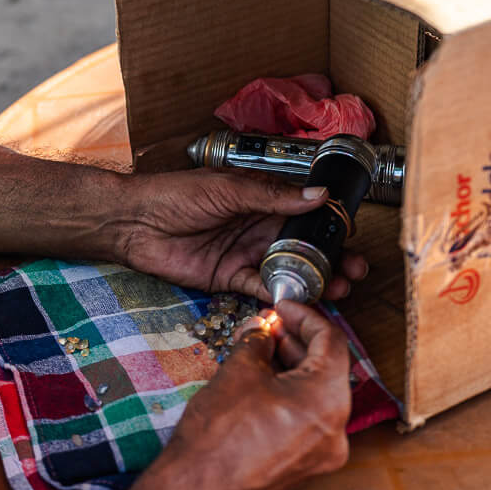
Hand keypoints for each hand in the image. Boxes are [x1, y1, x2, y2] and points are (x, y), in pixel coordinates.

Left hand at [115, 169, 368, 299]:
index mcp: (262, 200)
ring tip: (337, 288)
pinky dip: (279, 295)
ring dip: (312, 279)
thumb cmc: (177, 194)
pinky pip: (259, 287)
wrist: (135, 221)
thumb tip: (319, 195)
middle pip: (303, 245)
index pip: (305, 213)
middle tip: (355, 271)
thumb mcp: (229, 189)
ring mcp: (245, 253)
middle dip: (331, 258)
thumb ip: (273, 197)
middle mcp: (258, 227)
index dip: (330, 226)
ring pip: (287, 269)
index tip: (354, 238)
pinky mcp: (228, 277)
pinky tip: (300, 300)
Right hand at [153, 299, 351, 489]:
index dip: (305, 316)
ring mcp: (324, 453)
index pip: (331, 341)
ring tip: (261, 352)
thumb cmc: (218, 435)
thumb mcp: (238, 372)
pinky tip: (263, 383)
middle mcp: (337, 429)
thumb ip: (257, 342)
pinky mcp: (306, 466)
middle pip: (328, 369)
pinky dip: (292, 396)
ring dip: (293, 369)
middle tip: (268, 326)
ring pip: (319, 395)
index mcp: (329, 400)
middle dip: (297, 343)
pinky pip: (309, 419)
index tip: (283, 306)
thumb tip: (262, 330)